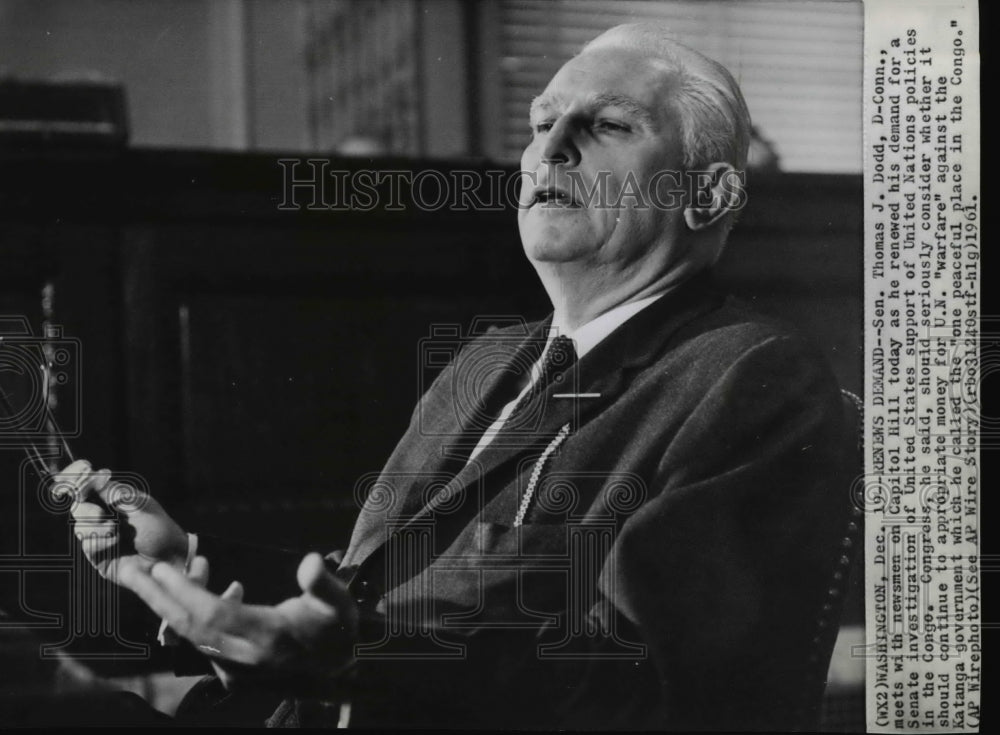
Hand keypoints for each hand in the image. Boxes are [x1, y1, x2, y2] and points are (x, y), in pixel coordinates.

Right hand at [53, 459, 188, 584]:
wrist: (169, 557)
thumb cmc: (159, 528)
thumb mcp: (142, 506)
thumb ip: (118, 493)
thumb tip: (98, 476)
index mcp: (112, 499)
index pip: (87, 485)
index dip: (78, 477)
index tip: (81, 472)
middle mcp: (103, 515)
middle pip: (78, 506)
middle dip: (85, 509)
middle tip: (101, 515)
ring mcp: (99, 535)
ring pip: (80, 526)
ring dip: (96, 527)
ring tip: (115, 530)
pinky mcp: (98, 555)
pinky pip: (88, 545)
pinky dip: (100, 541)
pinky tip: (115, 542)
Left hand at [121, 553, 358, 695]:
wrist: (337, 672)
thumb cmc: (336, 633)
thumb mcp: (339, 605)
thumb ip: (323, 584)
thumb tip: (310, 562)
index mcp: (266, 636)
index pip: (212, 615)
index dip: (184, 592)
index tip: (162, 569)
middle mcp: (243, 656)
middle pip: (189, 626)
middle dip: (158, 597)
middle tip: (133, 571)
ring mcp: (234, 666)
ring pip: (192, 634)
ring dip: (172, 604)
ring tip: (161, 574)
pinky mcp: (232, 670)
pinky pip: (203, 641)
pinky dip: (194, 616)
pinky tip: (208, 590)